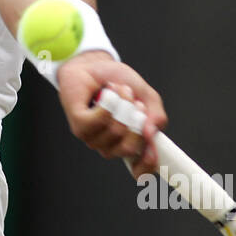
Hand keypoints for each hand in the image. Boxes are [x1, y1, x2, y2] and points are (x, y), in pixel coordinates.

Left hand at [56, 51, 167, 178]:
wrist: (94, 65)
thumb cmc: (118, 82)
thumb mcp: (146, 96)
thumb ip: (156, 115)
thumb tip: (152, 132)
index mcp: (129, 143)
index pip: (139, 170)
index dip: (148, 164)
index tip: (154, 152)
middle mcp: (111, 145)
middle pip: (129, 148)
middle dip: (138, 121)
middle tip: (137, 103)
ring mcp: (94, 137)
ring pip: (115, 131)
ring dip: (123, 104)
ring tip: (120, 90)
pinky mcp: (79, 125)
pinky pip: (99, 120)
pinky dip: (108, 102)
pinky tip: (107, 92)